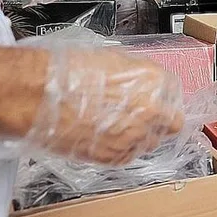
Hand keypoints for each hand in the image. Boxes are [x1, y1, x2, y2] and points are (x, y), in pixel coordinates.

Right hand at [25, 47, 184, 164]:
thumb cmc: (70, 72)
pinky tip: (104, 135)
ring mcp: (134, 137)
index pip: (176, 93)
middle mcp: (152, 112)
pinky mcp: (115, 157)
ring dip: (141, 136)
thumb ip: (138, 75)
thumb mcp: (113, 59)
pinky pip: (129, 155)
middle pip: (172, 123)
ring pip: (151, 142)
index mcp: (155, 82)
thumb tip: (144, 84)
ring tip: (115, 124)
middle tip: (141, 115)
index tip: (157, 99)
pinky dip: (122, 148)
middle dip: (160, 119)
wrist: (40, 95)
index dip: (164, 96)